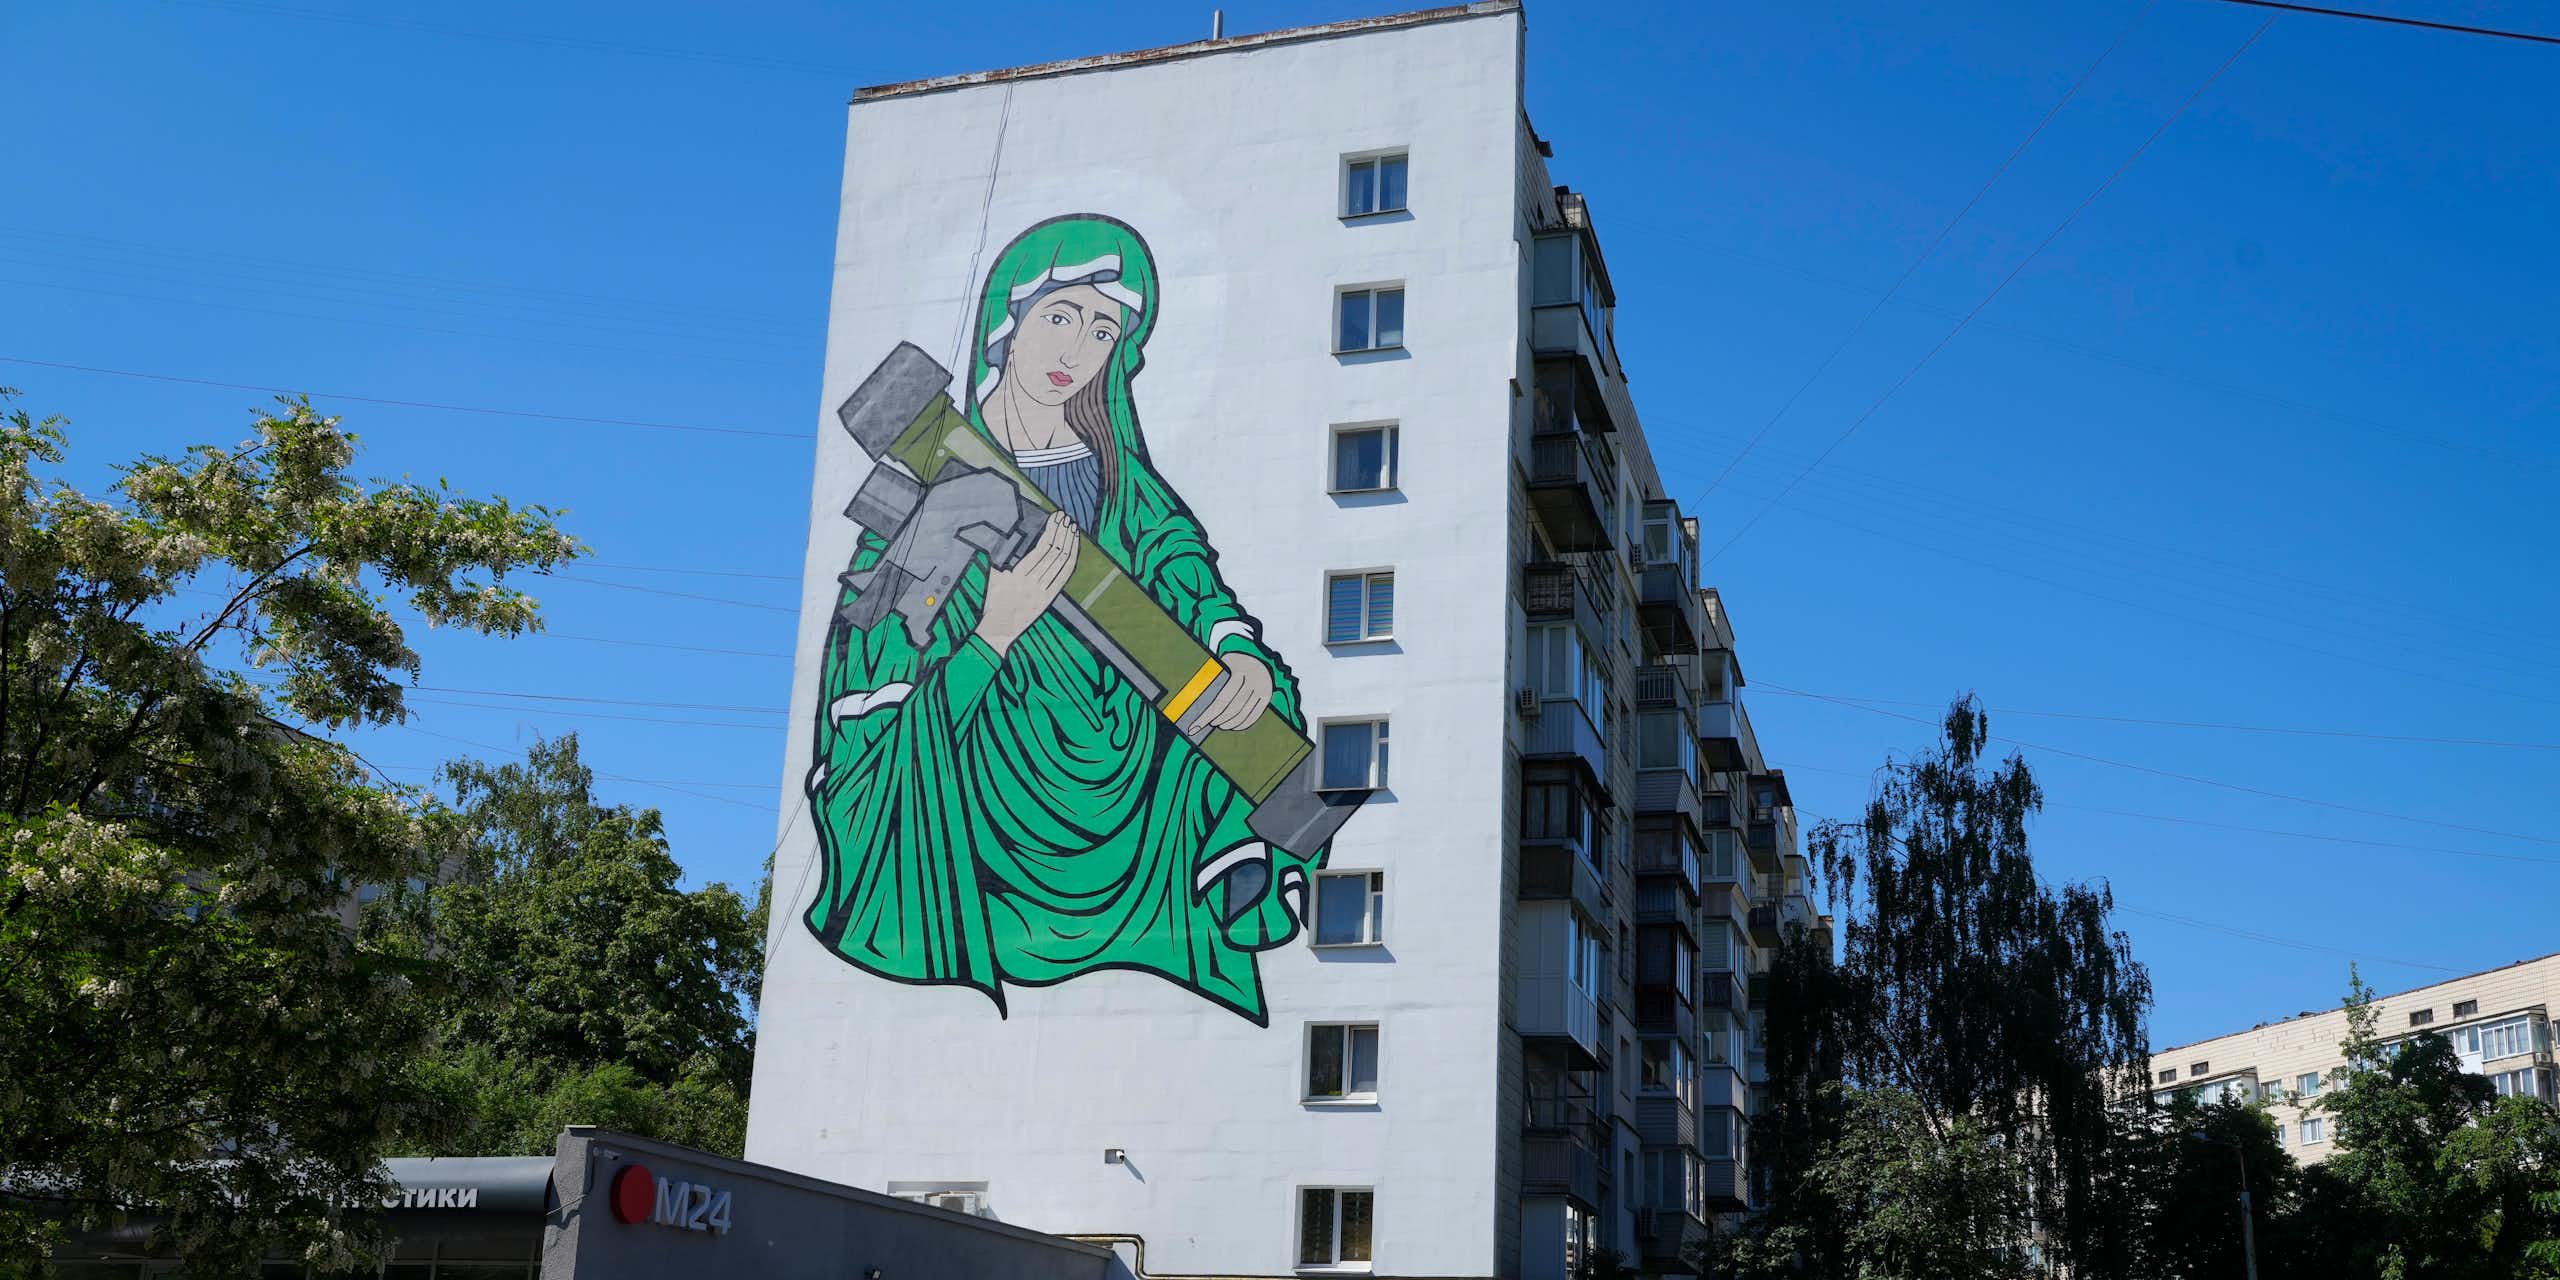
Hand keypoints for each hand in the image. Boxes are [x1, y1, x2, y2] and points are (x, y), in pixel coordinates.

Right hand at [976, 511, 1076, 656]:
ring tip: (1073, 527)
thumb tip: (994, 541)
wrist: (999, 630)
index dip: (1051, 532)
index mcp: (1018, 576)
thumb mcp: (992, 578)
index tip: (1056, 517)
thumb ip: (997, 560)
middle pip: (1054, 554)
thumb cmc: (992, 602)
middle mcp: (1033, 584)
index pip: (1040, 550)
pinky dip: (1071, 560)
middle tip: (1066, 517)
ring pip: (1061, 564)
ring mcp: (1043, 592)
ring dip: (1069, 543)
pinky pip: (1064, 577)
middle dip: (1062, 532)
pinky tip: (1074, 548)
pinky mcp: (1049, 599)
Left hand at [1194, 651, 1273, 732]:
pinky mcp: (1267, 695)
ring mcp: (1262, 687)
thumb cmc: (1233, 663)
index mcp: (1239, 668)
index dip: (1209, 714)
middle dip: (1220, 718)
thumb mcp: (1223, 664)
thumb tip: (1202, 708)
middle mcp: (1253, 678)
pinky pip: (1255, 715)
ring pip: (1244, 713)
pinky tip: (1234, 726)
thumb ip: (1214, 680)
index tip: (1198, 724)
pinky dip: (1243, 724)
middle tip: (1210, 723)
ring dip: (1231, 723)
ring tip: (1221, 725)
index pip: (1222, 698)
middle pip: (1233, 707)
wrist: (1258, 655)